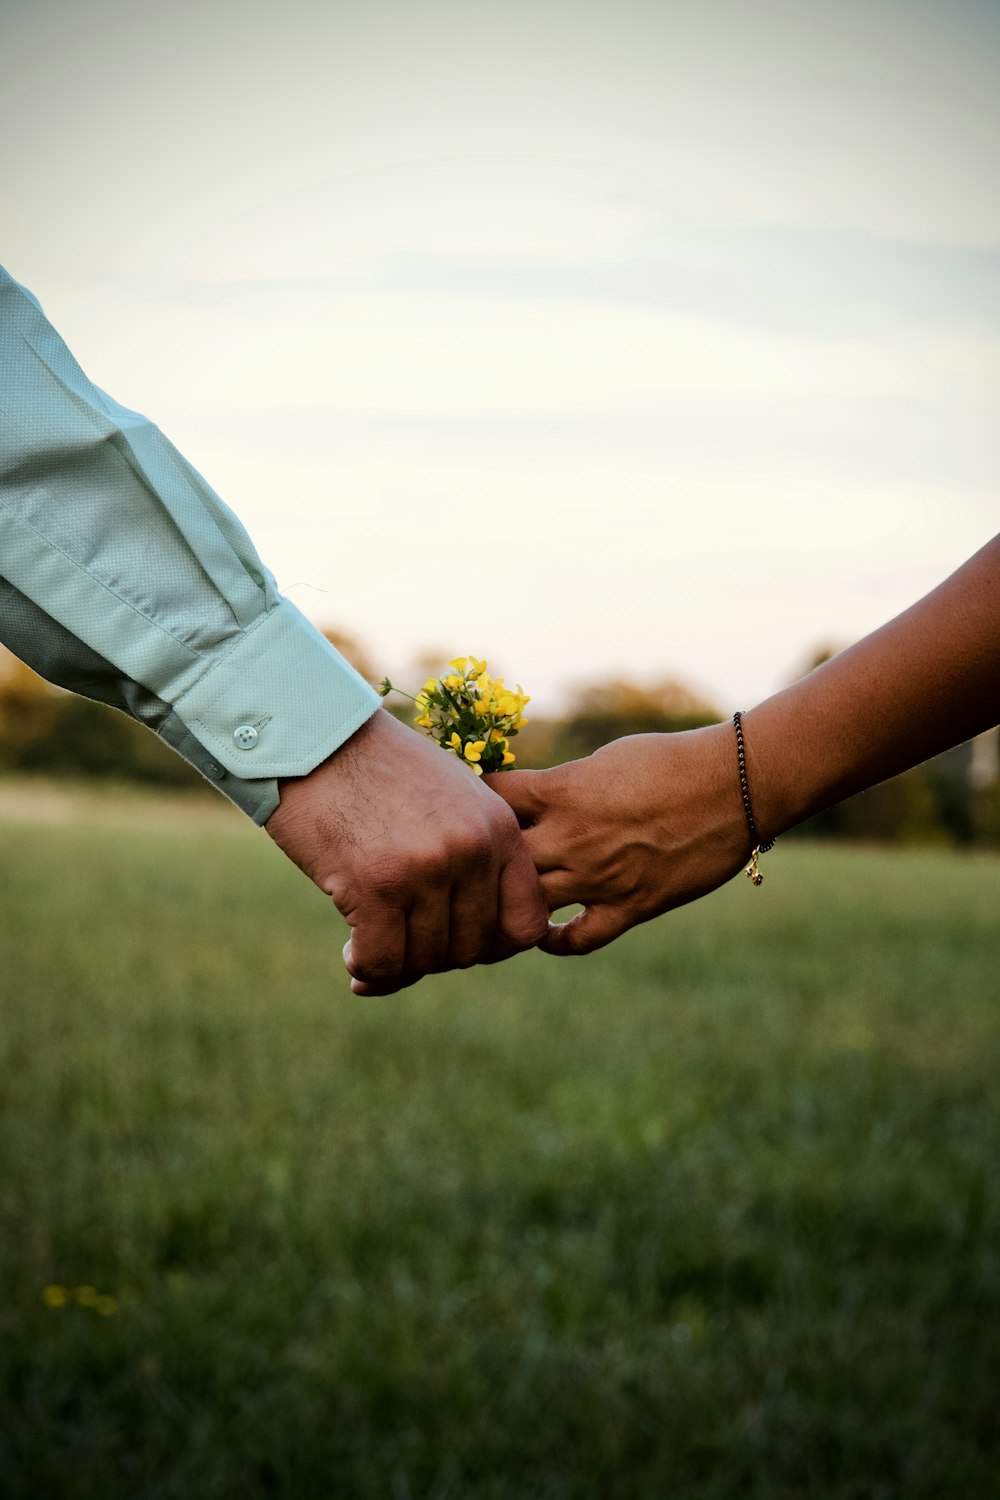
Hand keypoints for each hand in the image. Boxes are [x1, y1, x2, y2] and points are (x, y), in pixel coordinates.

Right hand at [265, 710, 548, 993]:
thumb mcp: (451, 798)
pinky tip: (350, 954)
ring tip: (369, 948)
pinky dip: (366, 968)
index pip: (527, 924)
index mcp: (499, 827)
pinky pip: (382, 960)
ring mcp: (427, 867)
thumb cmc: (377, 771)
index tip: (457, 943)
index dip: (494, 947)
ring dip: (395, 965)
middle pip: (473, 948)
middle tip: (402, 945)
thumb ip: (475, 855)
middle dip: (436, 957)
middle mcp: (472, 848)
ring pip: (425, 959)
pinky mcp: (376, 883)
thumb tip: (479, 937)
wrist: (315, 738)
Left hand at [486, 725, 749, 955]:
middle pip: (496, 858)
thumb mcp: (605, 757)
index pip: (490, 796)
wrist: (734, 786)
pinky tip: (544, 936)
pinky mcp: (629, 907)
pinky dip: (554, 942)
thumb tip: (535, 797)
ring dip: (508, 904)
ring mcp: (598, 877)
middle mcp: (570, 838)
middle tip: (471, 863)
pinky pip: (577, 940)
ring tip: (497, 904)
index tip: (469, 804)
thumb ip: (564, 784)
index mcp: (561, 792)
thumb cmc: (672, 760)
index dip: (472, 799)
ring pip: (527, 903)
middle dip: (479, 858)